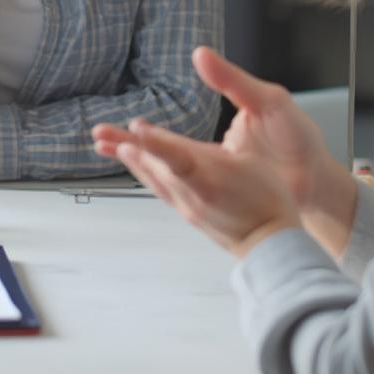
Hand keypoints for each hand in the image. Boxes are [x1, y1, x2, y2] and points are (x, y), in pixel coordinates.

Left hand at [94, 47, 356, 255]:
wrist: (273, 246)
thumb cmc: (270, 199)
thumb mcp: (251, 163)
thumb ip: (220, 147)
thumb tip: (198, 138)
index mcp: (212, 176)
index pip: (177, 155)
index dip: (155, 140)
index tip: (136, 127)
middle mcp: (193, 192)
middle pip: (154, 164)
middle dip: (126, 144)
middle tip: (100, 132)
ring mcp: (187, 205)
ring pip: (151, 176)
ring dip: (129, 157)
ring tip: (105, 144)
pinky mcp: (187, 213)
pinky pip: (158, 188)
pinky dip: (143, 171)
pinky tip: (135, 163)